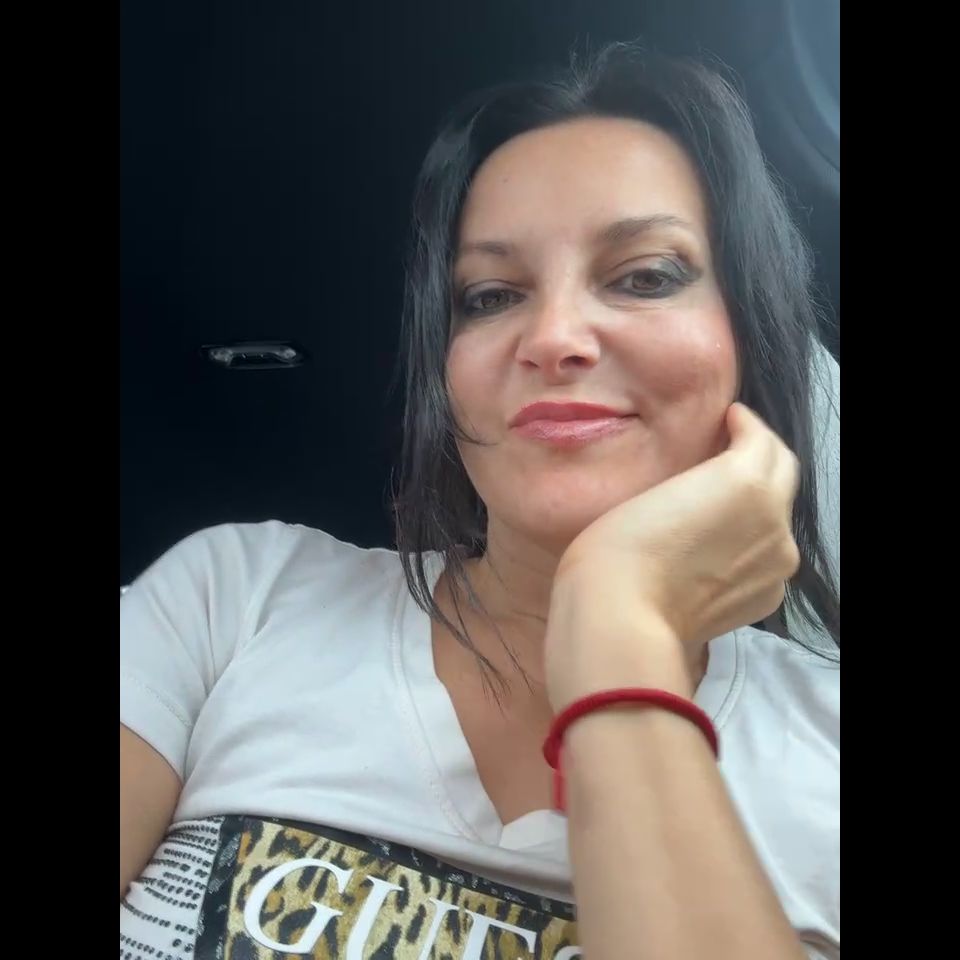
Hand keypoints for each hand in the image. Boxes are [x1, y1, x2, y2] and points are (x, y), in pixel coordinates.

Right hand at [545, 404, 800, 707]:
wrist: (621, 617)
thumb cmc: (618, 545)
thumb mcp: (654, 488)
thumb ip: (696, 475)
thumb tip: (709, 474)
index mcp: (745, 479)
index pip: (761, 437)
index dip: (744, 425)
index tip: (727, 420)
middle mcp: (775, 516)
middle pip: (782, 471)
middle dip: (759, 455)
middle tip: (727, 451)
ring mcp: (777, 561)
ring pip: (777, 518)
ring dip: (756, 503)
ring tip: (718, 506)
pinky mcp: (768, 597)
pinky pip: (767, 558)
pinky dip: (750, 545)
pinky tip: (716, 551)